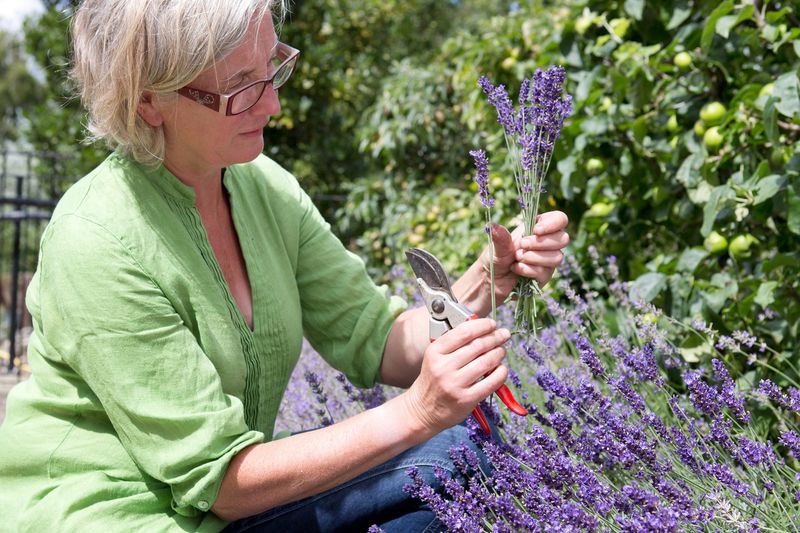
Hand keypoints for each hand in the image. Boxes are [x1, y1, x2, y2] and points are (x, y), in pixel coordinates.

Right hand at [401, 318, 509, 432]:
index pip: (464, 332)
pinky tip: (501, 369)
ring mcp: (455, 384)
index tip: (492, 324)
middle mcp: (444, 367)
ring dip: (499, 353)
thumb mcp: (434, 358)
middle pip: (478, 345)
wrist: (422, 411)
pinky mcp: (466, 399)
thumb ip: (453, 344)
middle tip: (503, 334)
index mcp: (435, 352)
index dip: (482, 325)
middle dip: (495, 337)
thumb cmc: (432, 381)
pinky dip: (501, 373)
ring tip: (501, 351)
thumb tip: (481, 329)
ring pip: (486, 362)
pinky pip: (491, 382)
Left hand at [483, 211, 568, 300]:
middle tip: (522, 245)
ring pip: (557, 257)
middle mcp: (547, 242)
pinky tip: (516, 269)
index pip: (560, 219)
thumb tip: (492, 226)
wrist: (493, 280)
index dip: (553, 224)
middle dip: (541, 243)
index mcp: (538, 227)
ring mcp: (548, 260)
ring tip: (517, 258)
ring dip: (534, 258)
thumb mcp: (497, 246)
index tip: (536, 230)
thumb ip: (500, 238)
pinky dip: (528, 270)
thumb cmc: (496, 258)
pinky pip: (546, 272)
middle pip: (563, 239)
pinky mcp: (545, 275)